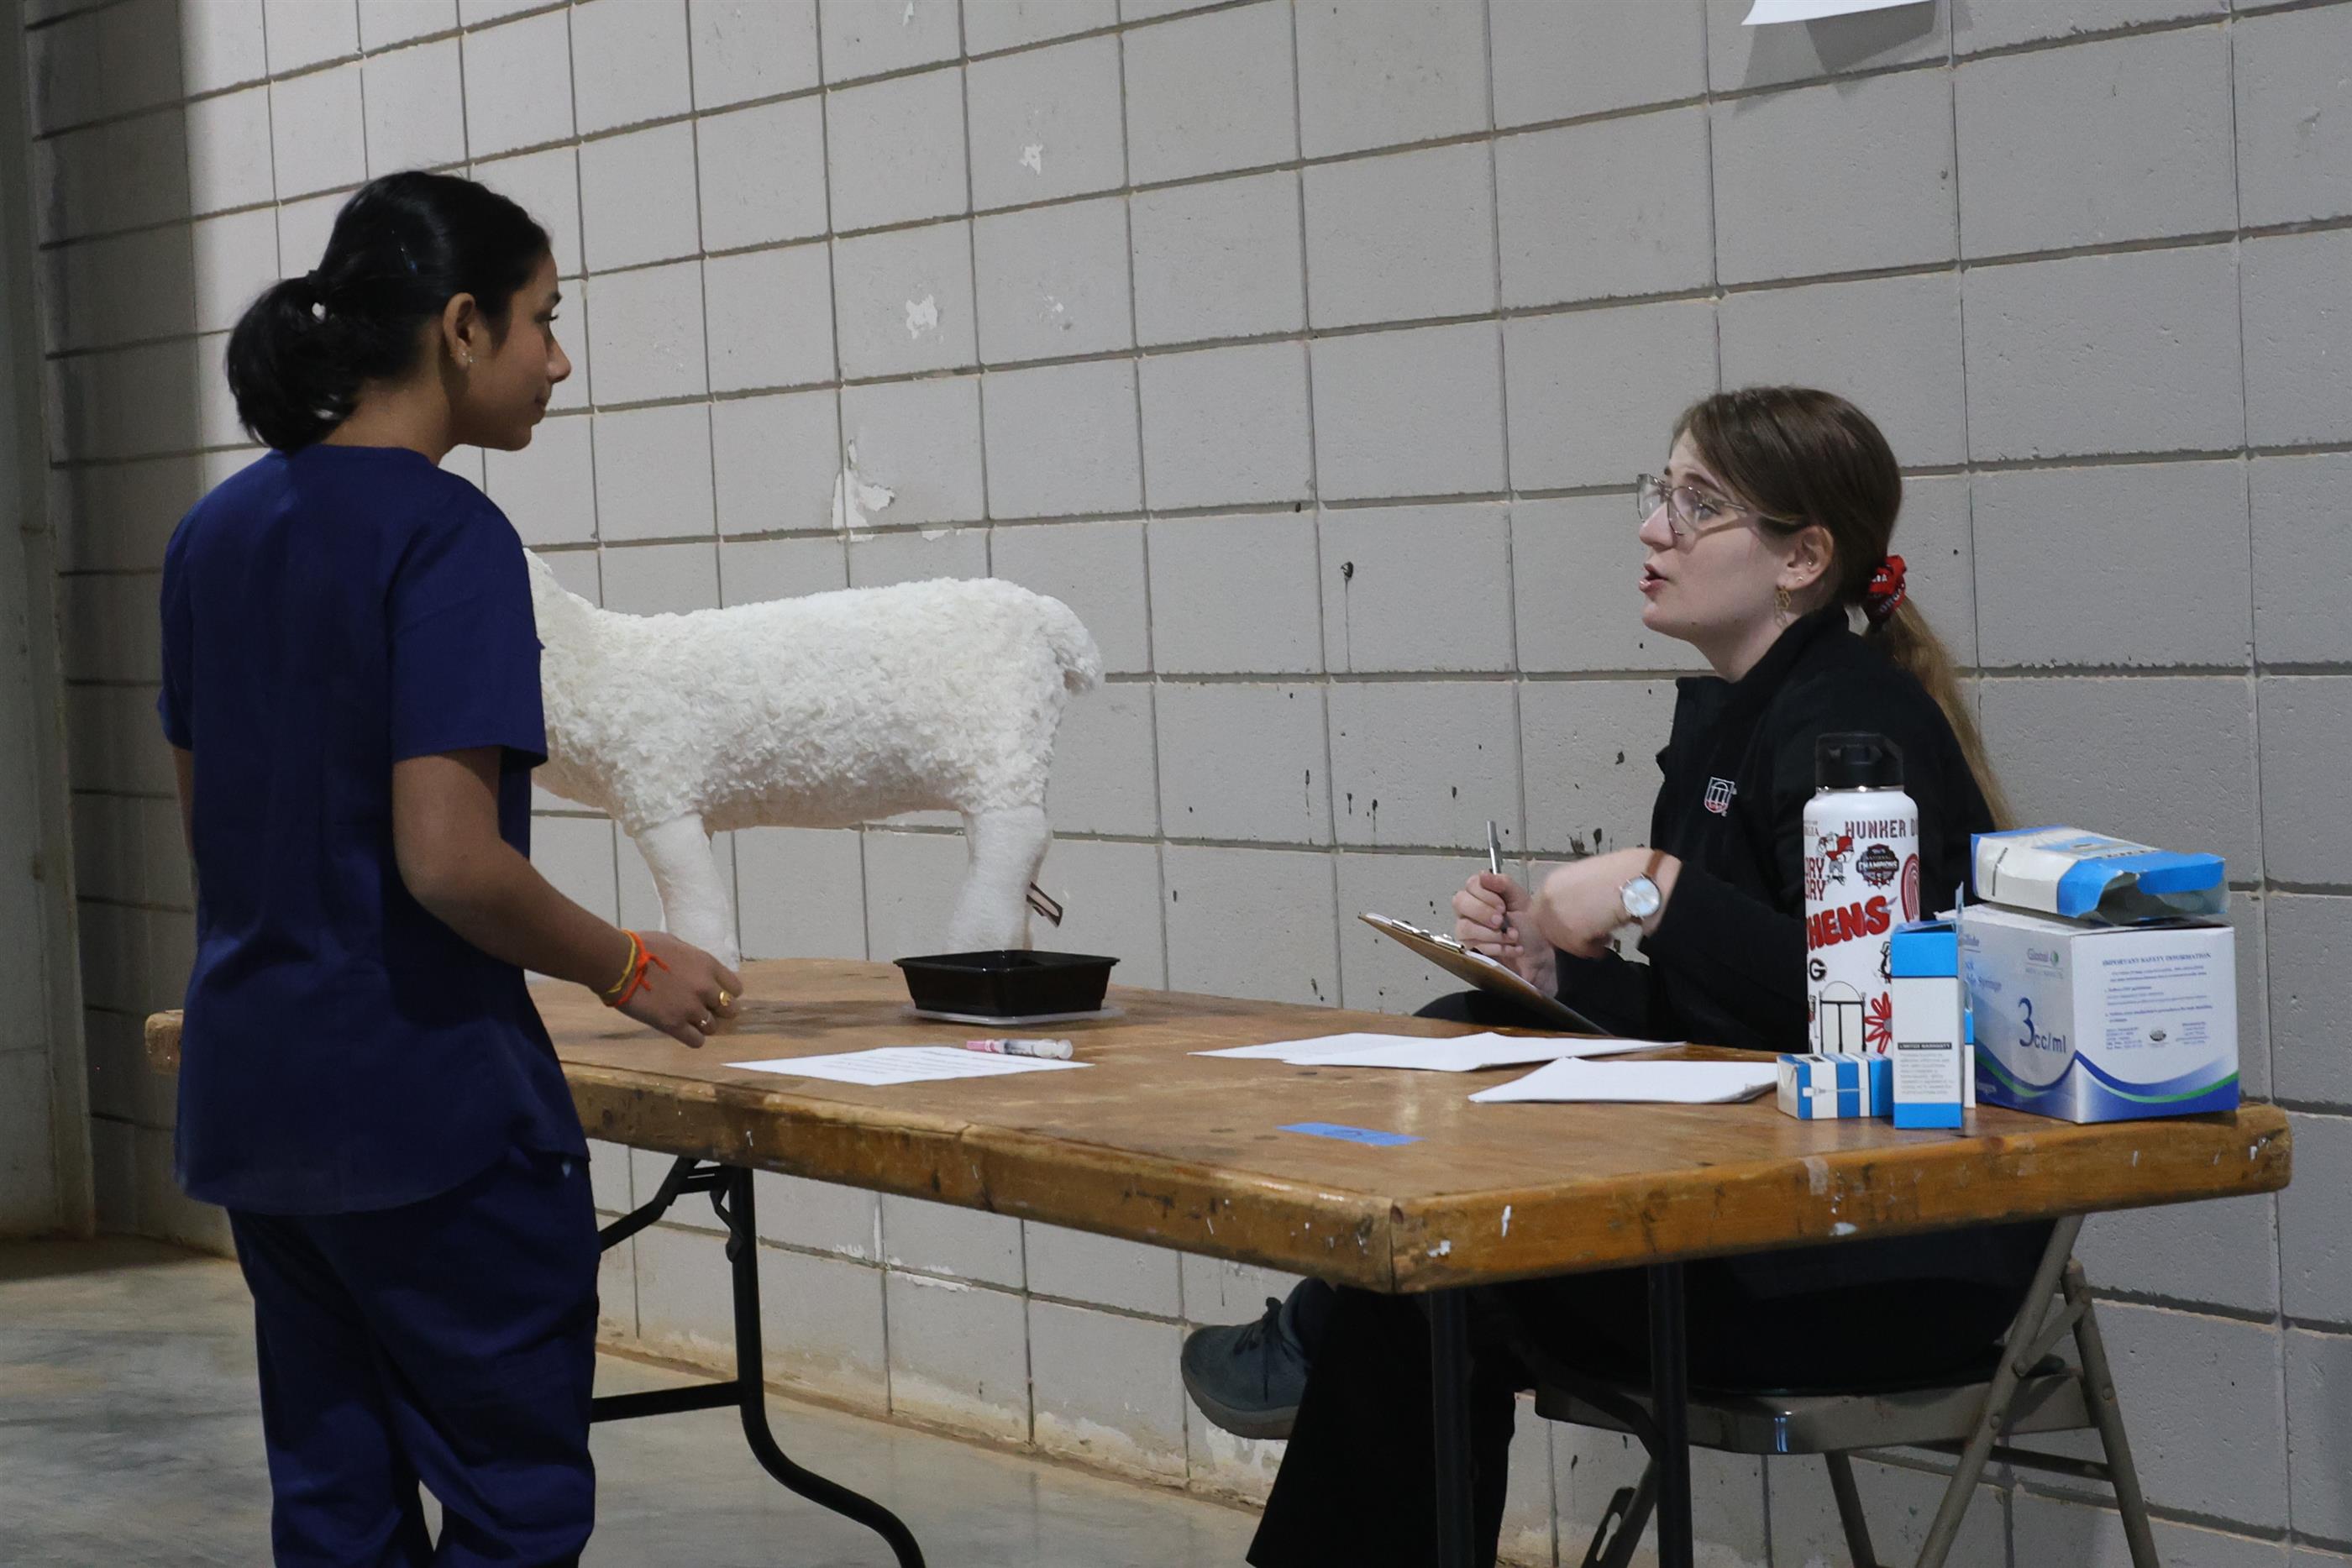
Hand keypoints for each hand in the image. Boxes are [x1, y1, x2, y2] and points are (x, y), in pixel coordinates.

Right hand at [620, 932, 745, 1048]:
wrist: (619, 963)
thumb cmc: (643, 947)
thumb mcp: (676, 944)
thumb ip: (692, 959)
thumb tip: (695, 967)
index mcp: (707, 965)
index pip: (735, 988)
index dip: (727, 993)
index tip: (716, 995)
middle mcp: (705, 988)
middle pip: (730, 1010)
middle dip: (719, 1011)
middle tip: (704, 1009)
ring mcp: (691, 1008)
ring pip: (713, 1027)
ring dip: (703, 1025)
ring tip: (688, 1020)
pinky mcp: (674, 1025)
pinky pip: (696, 1041)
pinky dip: (692, 1038)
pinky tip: (682, 1031)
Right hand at [1453, 873, 1556, 994]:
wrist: (1540, 955)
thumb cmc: (1530, 926)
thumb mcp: (1520, 900)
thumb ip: (1503, 884)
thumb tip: (1483, 875)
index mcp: (1483, 893)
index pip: (1471, 885)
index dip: (1485, 895)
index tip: (1503, 906)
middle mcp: (1470, 910)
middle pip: (1459, 902)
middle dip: (1482, 912)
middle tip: (1501, 921)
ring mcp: (1467, 930)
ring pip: (1465, 927)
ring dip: (1492, 933)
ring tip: (1514, 937)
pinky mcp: (1470, 950)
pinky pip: (1474, 947)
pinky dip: (1497, 948)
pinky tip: (1513, 949)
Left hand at [1528, 849, 1676, 960]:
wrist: (1635, 879)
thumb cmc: (1619, 874)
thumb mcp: (1587, 879)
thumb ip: (1572, 895)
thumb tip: (1574, 913)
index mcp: (1552, 882)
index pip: (1540, 911)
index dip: (1557, 921)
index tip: (1574, 925)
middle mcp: (1549, 898)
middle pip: (1547, 929)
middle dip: (1567, 934)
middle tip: (1590, 934)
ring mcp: (1557, 915)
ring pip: (1563, 941)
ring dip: (1582, 943)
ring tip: (1603, 937)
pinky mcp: (1571, 932)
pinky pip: (1580, 949)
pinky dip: (1594, 950)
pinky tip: (1608, 941)